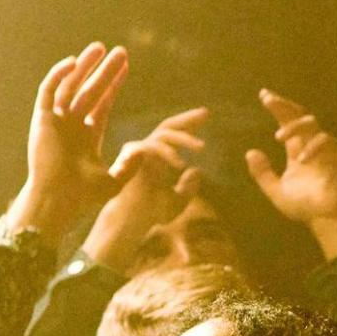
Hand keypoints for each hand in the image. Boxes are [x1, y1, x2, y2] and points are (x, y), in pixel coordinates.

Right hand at [4, 42, 130, 239]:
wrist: (57, 203)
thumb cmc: (82, 198)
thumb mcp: (113, 181)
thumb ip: (129, 166)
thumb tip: (144, 150)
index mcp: (86, 138)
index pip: (101, 104)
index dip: (113, 85)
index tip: (125, 67)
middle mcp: (70, 126)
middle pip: (89, 90)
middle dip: (104, 71)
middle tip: (119, 51)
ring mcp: (55, 122)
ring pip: (70, 86)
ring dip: (84, 66)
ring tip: (100, 48)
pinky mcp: (42, 120)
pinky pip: (48, 91)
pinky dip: (59, 75)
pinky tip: (74, 62)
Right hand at [80, 107, 208, 273]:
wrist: (131, 222)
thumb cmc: (149, 214)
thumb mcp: (177, 201)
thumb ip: (188, 188)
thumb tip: (196, 170)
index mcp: (157, 159)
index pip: (173, 136)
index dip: (189, 127)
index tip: (206, 116)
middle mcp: (147, 152)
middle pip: (167, 127)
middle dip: (187, 119)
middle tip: (205, 113)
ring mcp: (138, 152)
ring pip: (163, 135)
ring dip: (184, 139)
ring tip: (201, 148)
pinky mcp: (131, 156)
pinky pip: (151, 147)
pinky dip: (166, 152)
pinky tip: (180, 164)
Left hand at [247, 90, 336, 229]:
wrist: (324, 220)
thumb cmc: (304, 206)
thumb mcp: (276, 191)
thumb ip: (262, 173)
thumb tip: (250, 152)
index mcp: (296, 149)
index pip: (287, 122)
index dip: (278, 108)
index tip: (264, 95)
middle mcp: (310, 144)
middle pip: (300, 115)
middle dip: (284, 106)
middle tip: (268, 100)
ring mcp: (326, 149)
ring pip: (312, 124)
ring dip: (294, 126)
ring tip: (278, 136)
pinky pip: (327, 142)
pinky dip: (312, 148)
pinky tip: (301, 159)